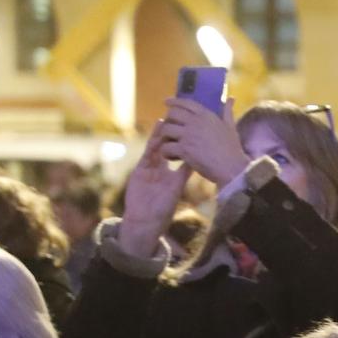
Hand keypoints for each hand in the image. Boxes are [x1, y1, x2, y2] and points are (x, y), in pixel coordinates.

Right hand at [118, 120, 189, 257]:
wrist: (146, 220)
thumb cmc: (161, 207)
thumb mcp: (176, 186)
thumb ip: (184, 172)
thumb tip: (198, 161)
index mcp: (168, 169)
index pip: (177, 149)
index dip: (183, 138)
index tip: (191, 125)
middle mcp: (158, 165)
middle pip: (165, 145)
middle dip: (171, 132)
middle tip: (178, 117)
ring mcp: (148, 167)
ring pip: (155, 148)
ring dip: (160, 135)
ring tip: (166, 121)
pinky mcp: (140, 171)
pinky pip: (147, 157)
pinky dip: (152, 147)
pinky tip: (157, 138)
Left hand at [159, 95, 250, 186]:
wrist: (232, 168)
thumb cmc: (232, 149)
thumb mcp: (231, 127)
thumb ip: (227, 112)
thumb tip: (231, 99)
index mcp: (206, 115)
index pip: (186, 103)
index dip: (174, 101)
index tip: (166, 102)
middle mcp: (195, 122)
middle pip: (172, 114)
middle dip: (168, 121)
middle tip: (169, 130)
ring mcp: (188, 135)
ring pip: (166, 130)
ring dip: (165, 138)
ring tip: (169, 145)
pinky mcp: (184, 149)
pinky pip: (166, 147)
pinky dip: (166, 152)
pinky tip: (171, 156)